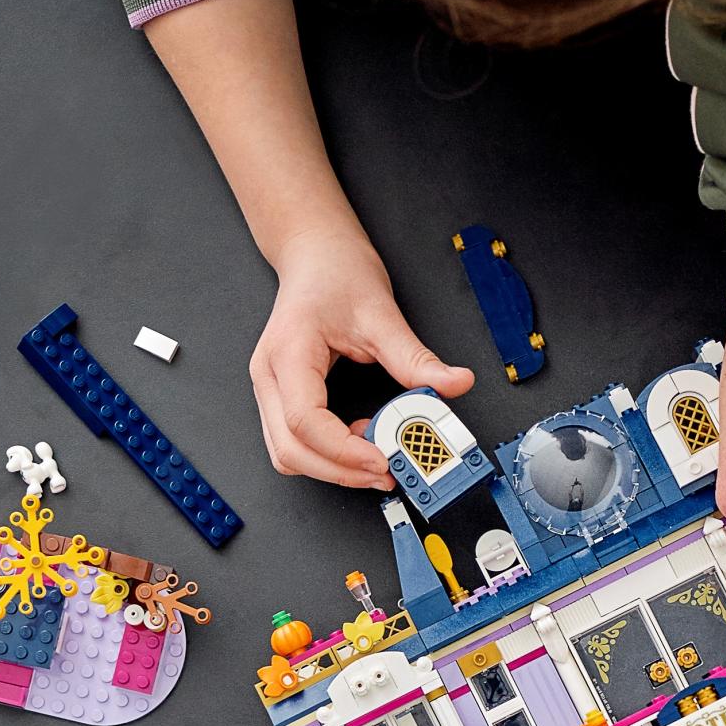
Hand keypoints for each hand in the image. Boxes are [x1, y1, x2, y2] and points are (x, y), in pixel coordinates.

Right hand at [250, 226, 472, 485]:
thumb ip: (416, 358)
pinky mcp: (282, 396)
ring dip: (331, 467)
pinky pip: (294, 441)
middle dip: (339, 470)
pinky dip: (325, 454)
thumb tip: (455, 383)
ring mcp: (271, 389)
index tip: (382, 460)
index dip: (343, 451)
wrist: (315, 254)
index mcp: (288, 353)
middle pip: (290, 449)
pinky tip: (359, 442)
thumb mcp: (381, 313)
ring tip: (376, 456)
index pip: (304, 421)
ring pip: (286, 453)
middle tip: (387, 472)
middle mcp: (270, 376)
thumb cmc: (335, 273)